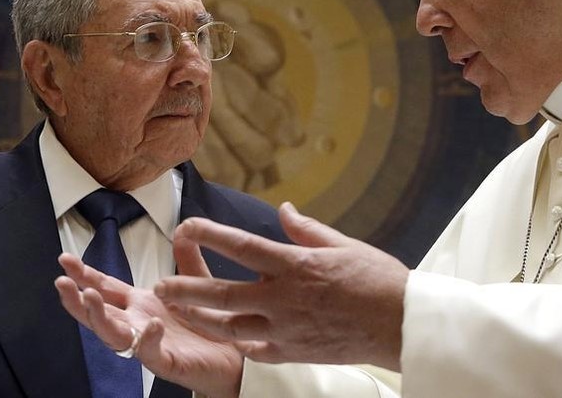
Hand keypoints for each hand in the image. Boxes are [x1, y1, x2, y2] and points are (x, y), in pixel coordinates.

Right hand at [55, 247, 242, 397]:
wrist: (233, 357)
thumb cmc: (208, 324)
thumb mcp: (197, 282)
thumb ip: (187, 258)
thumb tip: (182, 228)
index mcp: (141, 304)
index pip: (106, 288)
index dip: (85, 275)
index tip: (65, 260)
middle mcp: (138, 323)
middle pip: (100, 313)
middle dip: (77, 298)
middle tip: (63, 282)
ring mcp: (148, 344)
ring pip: (114, 335)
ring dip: (99, 317)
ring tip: (90, 297)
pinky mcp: (166, 361)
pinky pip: (151, 353)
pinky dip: (147, 339)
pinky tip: (150, 325)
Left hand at [155, 203, 409, 370]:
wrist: (400, 324)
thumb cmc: (377, 278)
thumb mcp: (343, 244)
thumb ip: (306, 229)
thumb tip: (284, 209)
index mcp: (296, 265)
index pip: (242, 246)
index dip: (210, 234)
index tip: (186, 225)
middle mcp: (285, 298)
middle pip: (223, 293)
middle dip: (187, 288)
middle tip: (160, 284)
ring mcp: (286, 329)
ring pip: (230, 326)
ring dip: (199, 317)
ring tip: (177, 310)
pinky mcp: (293, 352)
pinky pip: (255, 348)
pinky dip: (236, 341)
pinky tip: (223, 335)